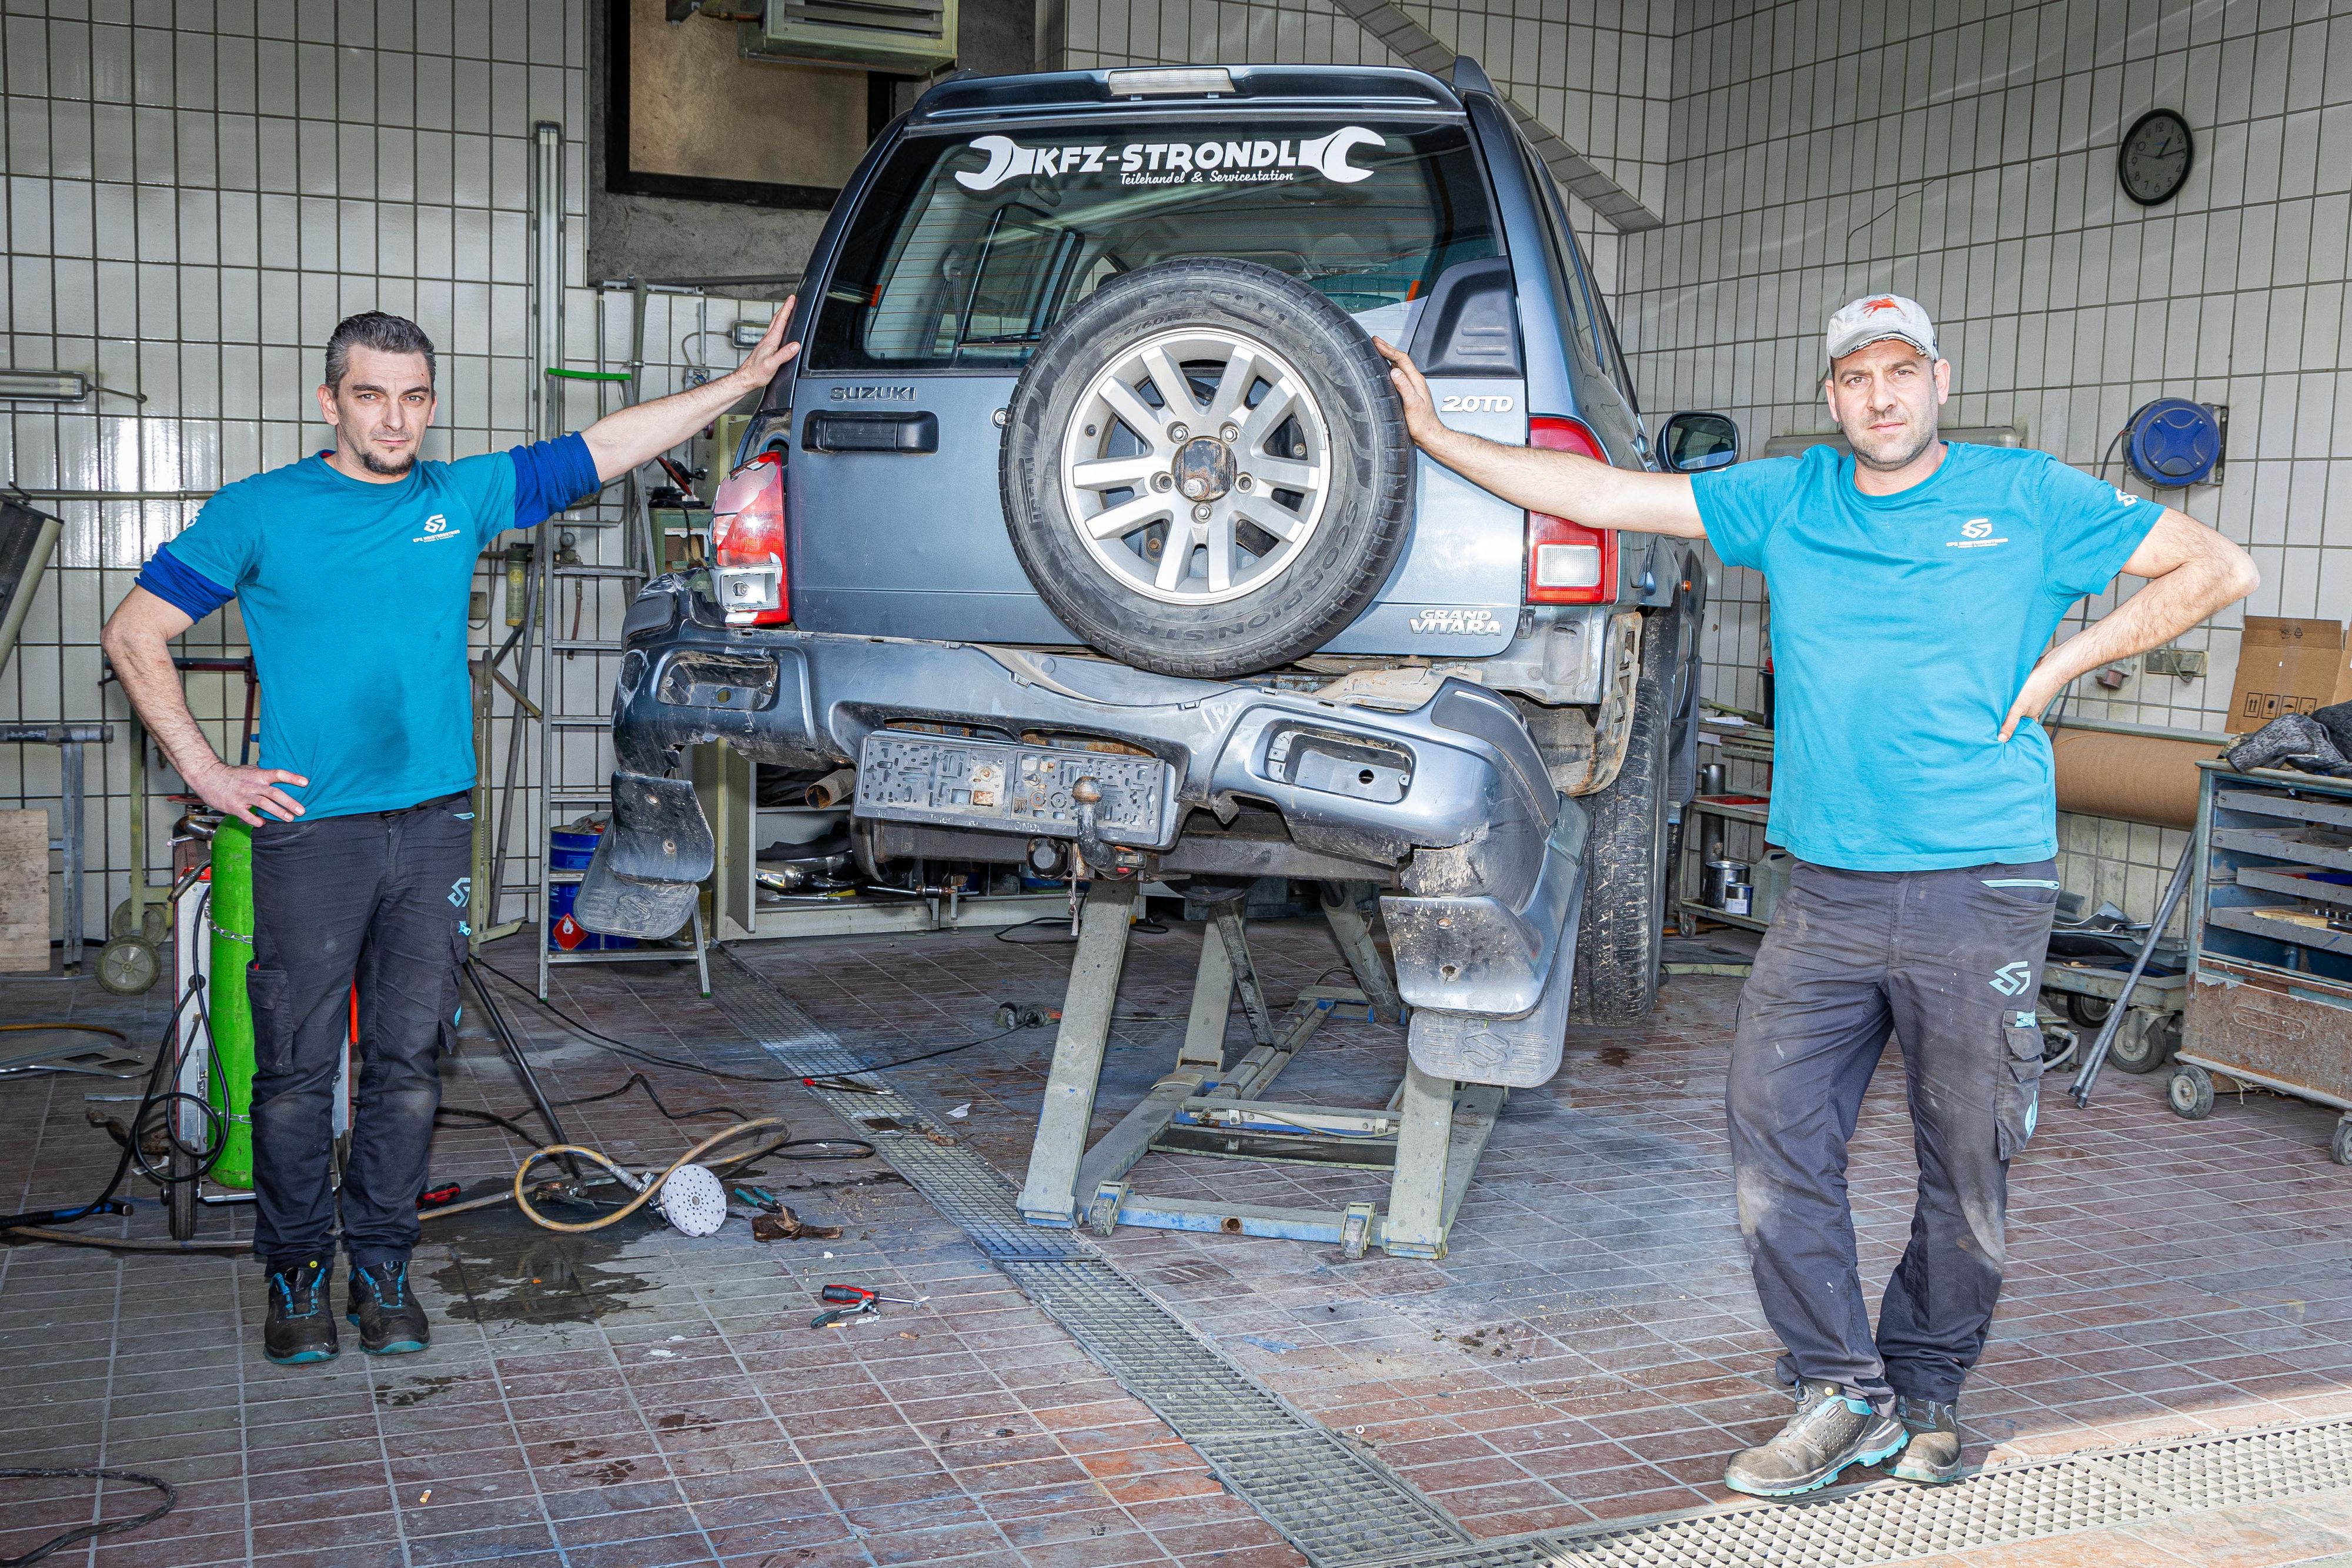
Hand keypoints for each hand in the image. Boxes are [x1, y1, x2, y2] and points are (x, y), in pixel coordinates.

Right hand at [190, 762, 308, 825]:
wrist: (207, 777)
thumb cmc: (231, 775)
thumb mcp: (249, 770)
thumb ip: (263, 774)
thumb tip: (279, 776)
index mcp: (258, 775)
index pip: (278, 774)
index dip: (292, 778)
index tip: (306, 782)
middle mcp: (252, 785)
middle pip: (274, 793)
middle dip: (289, 802)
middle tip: (302, 810)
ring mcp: (243, 796)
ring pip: (264, 804)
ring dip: (278, 812)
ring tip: (290, 818)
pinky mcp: (234, 806)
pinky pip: (247, 815)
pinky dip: (255, 820)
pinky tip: (263, 824)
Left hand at [728, 296, 800, 391]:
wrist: (746, 378)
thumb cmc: (756, 373)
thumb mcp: (772, 364)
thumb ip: (784, 354)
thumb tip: (795, 346)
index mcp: (770, 341)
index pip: (780, 320)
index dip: (787, 308)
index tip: (792, 299)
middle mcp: (767, 339)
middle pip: (777, 319)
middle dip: (785, 307)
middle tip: (791, 299)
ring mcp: (766, 343)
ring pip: (775, 324)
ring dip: (781, 315)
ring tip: (787, 309)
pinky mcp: (766, 348)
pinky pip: (773, 332)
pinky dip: (778, 325)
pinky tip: (779, 328)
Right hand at [1372, 338, 1446, 448]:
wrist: (1430, 435)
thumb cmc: (1423, 424)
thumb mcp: (1412, 404)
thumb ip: (1404, 387)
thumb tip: (1394, 372)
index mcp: (1416, 381)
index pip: (1402, 359)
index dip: (1388, 349)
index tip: (1377, 343)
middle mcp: (1415, 382)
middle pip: (1401, 360)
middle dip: (1388, 349)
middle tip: (1376, 342)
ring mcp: (1413, 388)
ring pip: (1400, 367)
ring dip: (1389, 358)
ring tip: (1379, 352)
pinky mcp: (1410, 394)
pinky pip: (1400, 376)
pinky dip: (1391, 369)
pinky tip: (1387, 372)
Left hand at [1998, 661, 2067, 741]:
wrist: (2051, 667)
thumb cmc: (2038, 686)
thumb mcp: (2019, 707)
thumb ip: (2010, 723)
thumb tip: (2002, 739)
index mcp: (2031, 717)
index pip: (2017, 728)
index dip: (2006, 730)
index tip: (1992, 733)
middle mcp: (2031, 710)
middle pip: (2015, 717)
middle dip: (2004, 717)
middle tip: (1989, 720)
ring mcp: (2030, 699)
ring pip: (2015, 706)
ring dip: (2007, 705)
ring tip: (1994, 706)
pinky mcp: (2028, 689)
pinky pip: (2017, 696)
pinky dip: (2011, 696)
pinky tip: (2004, 692)